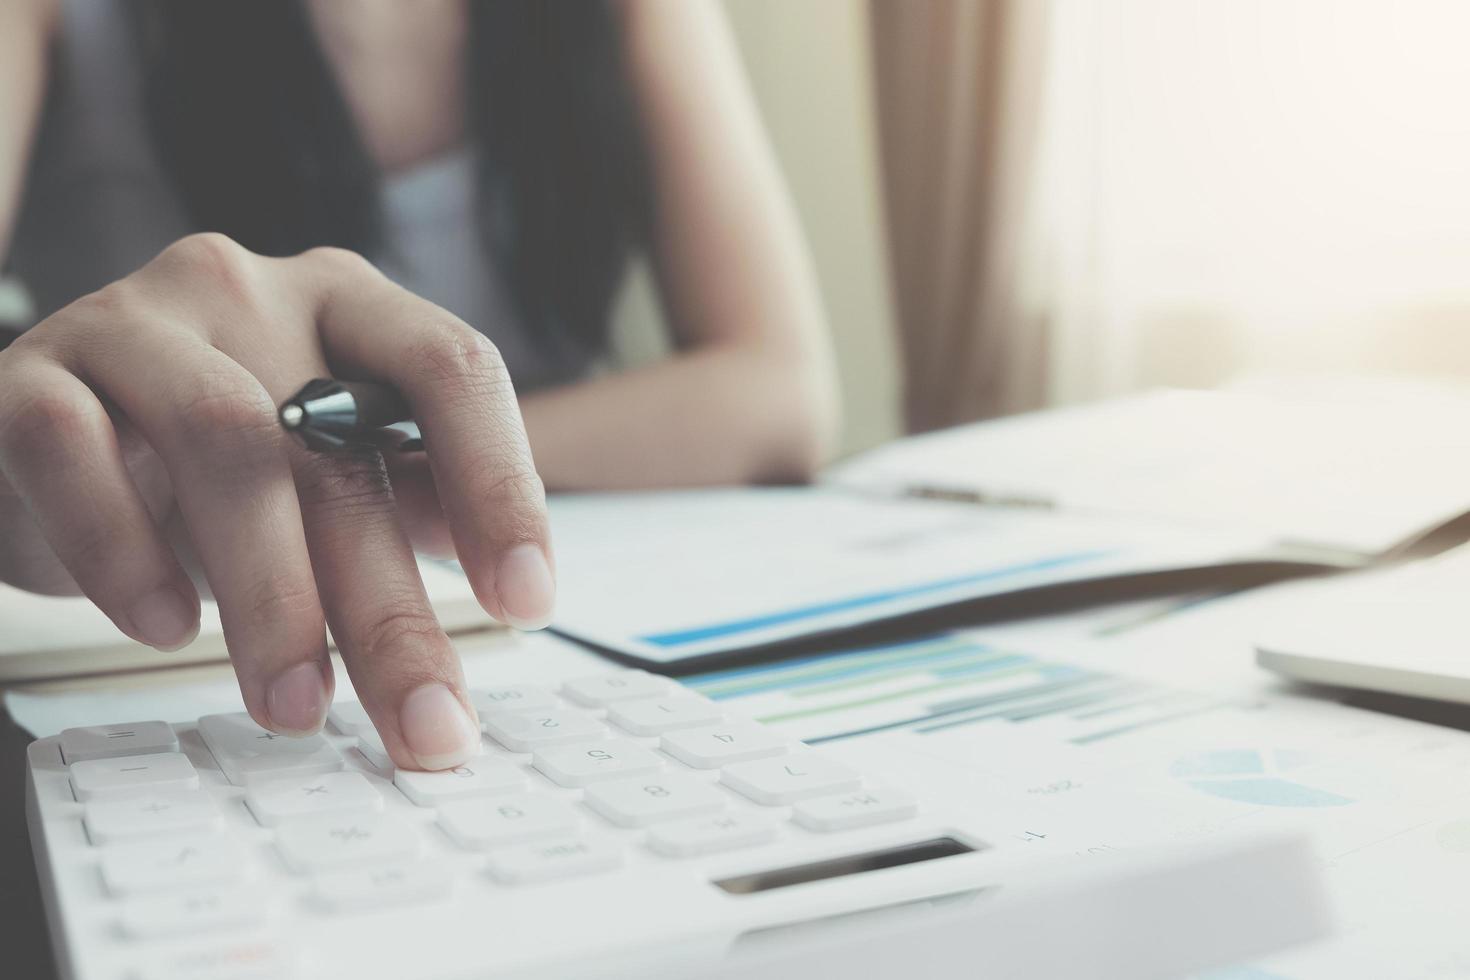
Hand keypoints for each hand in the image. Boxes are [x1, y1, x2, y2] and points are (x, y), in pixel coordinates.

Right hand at [0, 234, 555, 768]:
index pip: (453, 369)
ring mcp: (136, 322)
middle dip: (393, 610)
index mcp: (346, 306)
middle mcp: (250, 291)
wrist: (40, 433)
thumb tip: (511, 582)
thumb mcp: (321, 464)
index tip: (527, 600)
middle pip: (342, 444)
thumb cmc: (206, 455)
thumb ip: (408, 499)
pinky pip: (76, 453)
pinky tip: (168, 626)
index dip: (500, 485)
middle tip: (428, 724)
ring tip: (296, 703)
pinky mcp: (30, 378)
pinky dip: (127, 552)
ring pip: (223, 439)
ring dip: (272, 596)